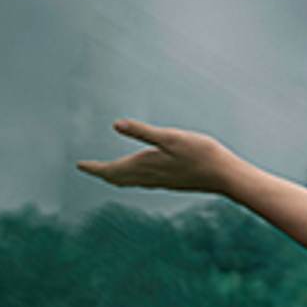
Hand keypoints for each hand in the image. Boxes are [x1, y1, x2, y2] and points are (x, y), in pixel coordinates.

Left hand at [75, 119, 234, 193]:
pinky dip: (134, 178)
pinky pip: (145, 182)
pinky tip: (140, 175)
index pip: (112, 170)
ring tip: (110, 173)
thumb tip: (116, 125)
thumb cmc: (201, 154)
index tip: (79, 165)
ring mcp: (162, 181)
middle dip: (104, 173)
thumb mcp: (170, 137)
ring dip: (118, 177)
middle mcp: (151, 176)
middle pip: (120, 179)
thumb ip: (142, 131)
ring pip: (132, 181)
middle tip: (90, 169)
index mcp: (146, 165)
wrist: (227, 176)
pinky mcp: (173, 182)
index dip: (95, 168)